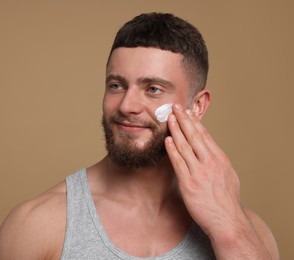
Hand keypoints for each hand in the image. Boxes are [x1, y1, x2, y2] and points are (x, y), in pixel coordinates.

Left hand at [164, 103, 243, 237]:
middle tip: (175, 107)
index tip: (187, 112)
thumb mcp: (228, 175)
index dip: (194, 122)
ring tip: (168, 118)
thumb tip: (209, 151)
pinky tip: (167, 140)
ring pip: (185, 146)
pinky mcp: (188, 183)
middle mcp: (210, 162)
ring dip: (175, 130)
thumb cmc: (226, 200)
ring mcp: (199, 172)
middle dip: (183, 119)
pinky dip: (172, 150)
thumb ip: (217, 161)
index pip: (205, 135)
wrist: (226, 220)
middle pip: (194, 136)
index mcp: (220, 159)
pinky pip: (178, 162)